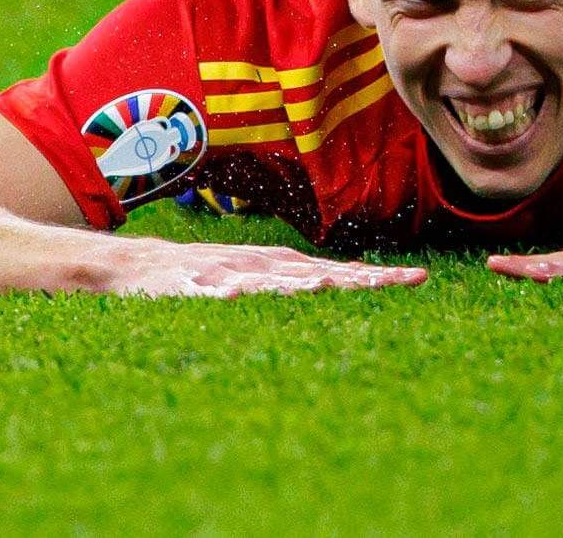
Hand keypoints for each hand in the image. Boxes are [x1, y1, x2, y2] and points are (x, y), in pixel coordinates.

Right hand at [110, 239, 425, 297]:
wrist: (143, 267)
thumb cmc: (213, 272)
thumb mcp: (266, 272)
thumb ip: (307, 279)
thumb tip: (355, 282)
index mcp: (285, 266)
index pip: (341, 272)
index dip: (379, 276)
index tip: (420, 279)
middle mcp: (264, 267)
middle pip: (317, 274)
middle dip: (356, 280)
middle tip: (396, 283)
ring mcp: (228, 275)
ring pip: (267, 281)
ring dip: (295, 284)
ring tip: (324, 288)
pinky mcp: (189, 287)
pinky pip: (205, 292)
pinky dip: (217, 294)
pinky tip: (229, 297)